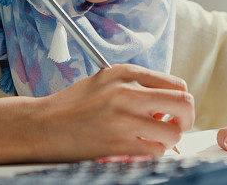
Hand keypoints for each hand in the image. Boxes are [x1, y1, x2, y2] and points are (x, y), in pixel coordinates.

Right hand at [29, 63, 193, 160]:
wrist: (41, 125)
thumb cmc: (73, 105)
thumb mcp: (105, 81)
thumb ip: (136, 86)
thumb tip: (167, 101)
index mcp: (126, 73)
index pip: (177, 84)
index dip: (180, 101)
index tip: (171, 111)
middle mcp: (127, 92)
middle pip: (184, 104)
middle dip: (185, 119)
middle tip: (174, 126)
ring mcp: (123, 118)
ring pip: (174, 132)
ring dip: (168, 139)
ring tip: (152, 138)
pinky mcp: (118, 143)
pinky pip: (156, 151)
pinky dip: (154, 152)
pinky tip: (139, 148)